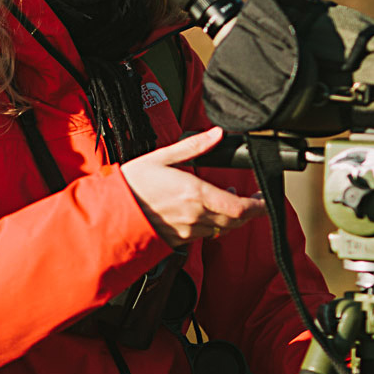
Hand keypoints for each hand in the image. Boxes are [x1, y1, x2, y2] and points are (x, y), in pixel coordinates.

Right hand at [120, 126, 266, 245]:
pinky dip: (213, 224)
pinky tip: (206, 210)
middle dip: (248, 211)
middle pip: (235, 221)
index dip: (258, 207)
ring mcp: (188, 230)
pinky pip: (205, 234)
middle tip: (251, 198)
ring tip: (226, 199)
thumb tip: (217, 133)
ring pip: (221, 229)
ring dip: (230, 217)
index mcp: (195, 193)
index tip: (263, 198)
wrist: (111, 212)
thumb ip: (195, 147)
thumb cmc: (133, 183)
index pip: (239, 208)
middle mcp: (195, 215)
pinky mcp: (179, 240)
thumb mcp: (163, 157)